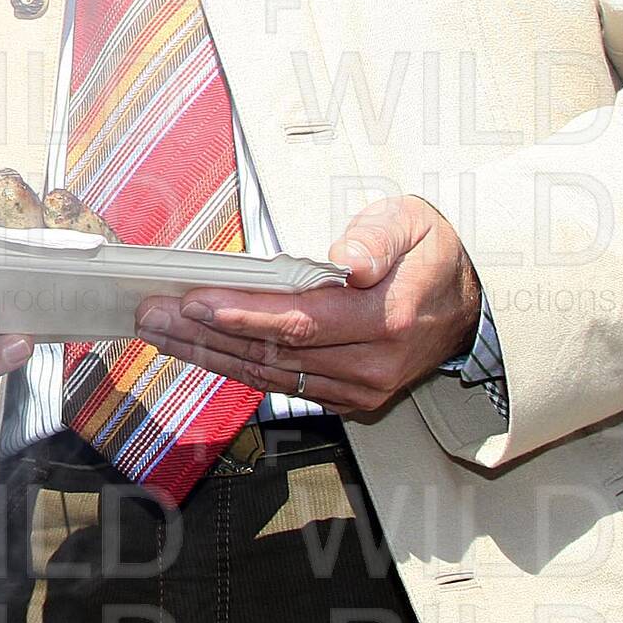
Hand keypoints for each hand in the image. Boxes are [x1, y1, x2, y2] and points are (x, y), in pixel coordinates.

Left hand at [135, 194, 482, 414]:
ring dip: (208, 354)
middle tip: (152, 313)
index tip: (195, 301)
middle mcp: (373, 365)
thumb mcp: (412, 225)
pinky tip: (198, 349)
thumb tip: (348, 261)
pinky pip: (281, 384)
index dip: (244, 314)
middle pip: (273, 353)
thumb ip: (377, 239)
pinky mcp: (350, 398)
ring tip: (159, 330)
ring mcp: (361, 388)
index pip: (301, 323)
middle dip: (206, 334)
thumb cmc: (429, 254)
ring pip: (270, 374)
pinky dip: (235, 367)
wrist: (470, 301)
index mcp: (388, 320)